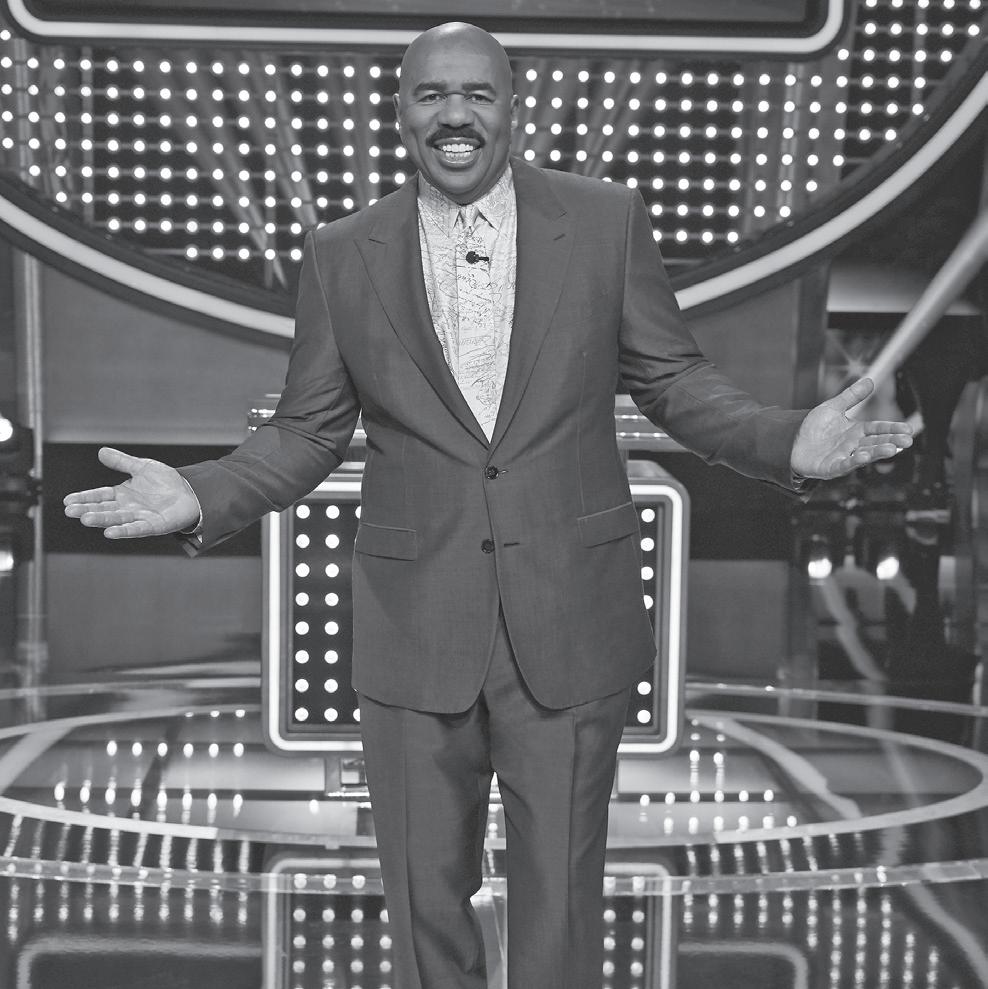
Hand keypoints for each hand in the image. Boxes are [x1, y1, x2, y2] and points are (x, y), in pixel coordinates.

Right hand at [63, 447, 199, 537]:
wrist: (192, 492)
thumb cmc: (167, 482)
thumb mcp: (142, 467)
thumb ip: (122, 462)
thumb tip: (102, 451)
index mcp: (123, 494)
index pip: (100, 496)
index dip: (85, 498)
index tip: (68, 500)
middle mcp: (129, 507)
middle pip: (105, 509)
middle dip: (88, 510)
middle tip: (70, 511)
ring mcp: (140, 517)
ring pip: (117, 519)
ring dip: (102, 520)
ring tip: (86, 519)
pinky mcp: (154, 526)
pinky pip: (137, 529)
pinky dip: (124, 531)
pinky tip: (110, 532)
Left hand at [790, 378, 912, 479]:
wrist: (790, 441)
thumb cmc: (814, 427)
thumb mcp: (833, 408)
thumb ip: (851, 396)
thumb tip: (870, 380)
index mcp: (855, 431)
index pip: (877, 429)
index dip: (891, 429)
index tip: (908, 429)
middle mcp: (852, 445)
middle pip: (874, 443)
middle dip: (890, 442)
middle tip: (907, 441)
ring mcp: (842, 457)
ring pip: (863, 455)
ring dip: (877, 453)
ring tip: (891, 449)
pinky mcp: (829, 468)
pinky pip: (842, 465)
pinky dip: (853, 462)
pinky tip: (863, 458)